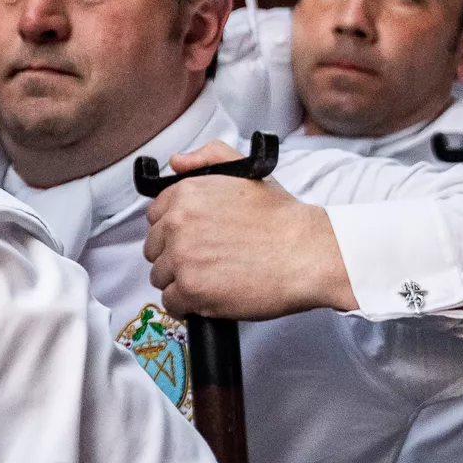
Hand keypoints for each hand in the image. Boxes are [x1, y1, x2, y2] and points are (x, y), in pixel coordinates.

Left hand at [144, 143, 355, 318]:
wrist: (307, 253)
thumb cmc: (282, 219)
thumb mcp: (246, 172)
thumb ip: (209, 156)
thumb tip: (177, 162)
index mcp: (186, 194)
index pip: (155, 217)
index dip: (174, 231)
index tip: (193, 239)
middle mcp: (178, 223)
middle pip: (155, 248)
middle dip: (176, 256)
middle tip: (206, 261)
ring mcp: (181, 257)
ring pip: (160, 277)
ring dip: (181, 281)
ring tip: (212, 279)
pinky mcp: (190, 289)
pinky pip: (171, 303)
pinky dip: (188, 306)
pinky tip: (210, 297)